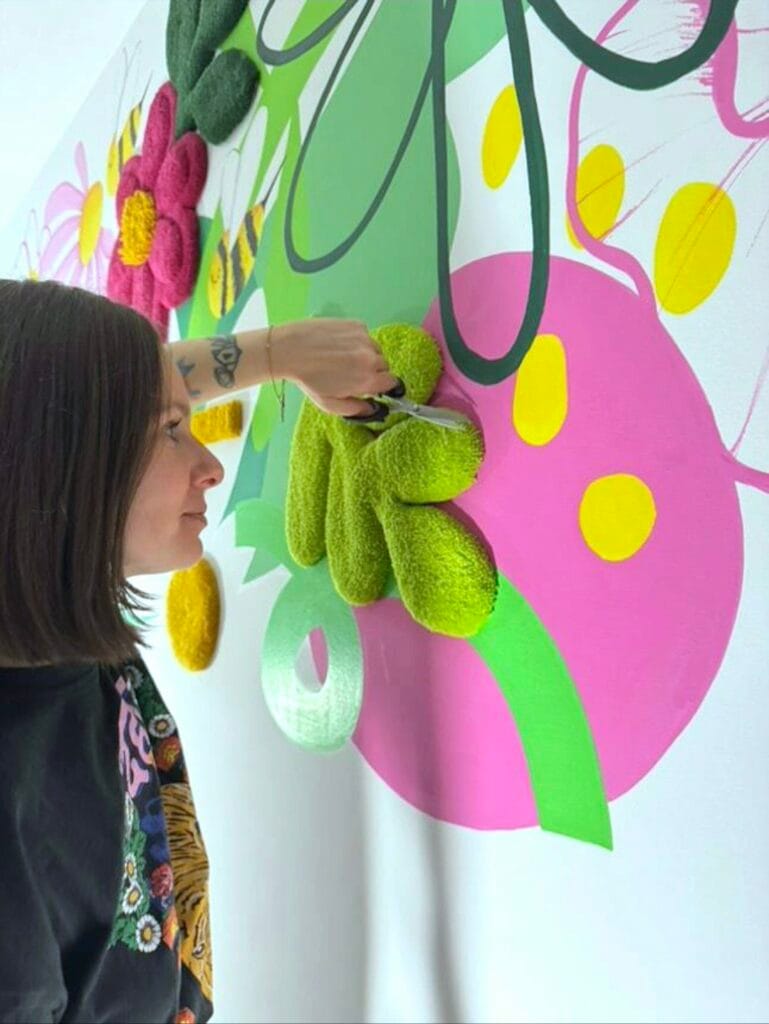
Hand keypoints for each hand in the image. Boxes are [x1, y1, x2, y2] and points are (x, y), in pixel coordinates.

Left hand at [273, 318, 398, 416]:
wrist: (290, 350)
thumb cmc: (308, 379)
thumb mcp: (330, 404)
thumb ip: (357, 410)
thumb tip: (373, 409)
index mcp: (367, 379)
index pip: (392, 383)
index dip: (382, 386)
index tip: (374, 386)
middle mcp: (370, 357)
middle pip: (384, 366)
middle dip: (373, 371)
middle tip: (352, 373)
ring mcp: (364, 338)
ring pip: (375, 349)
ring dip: (366, 355)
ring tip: (343, 358)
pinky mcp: (356, 325)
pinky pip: (365, 336)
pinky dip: (357, 341)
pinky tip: (338, 345)